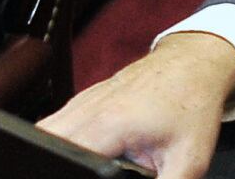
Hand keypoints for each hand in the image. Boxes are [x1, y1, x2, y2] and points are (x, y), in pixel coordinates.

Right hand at [37, 32, 234, 178]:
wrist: (191, 66)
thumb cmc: (190, 106)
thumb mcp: (188, 161)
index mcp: (108, 125)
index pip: (64, 157)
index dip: (67, 172)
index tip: (77, 175)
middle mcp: (86, 110)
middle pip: (43, 141)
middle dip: (52, 164)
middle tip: (73, 171)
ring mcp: (81, 101)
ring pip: (44, 130)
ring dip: (53, 151)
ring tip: (74, 167)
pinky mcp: (84, 100)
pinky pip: (56, 122)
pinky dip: (58, 140)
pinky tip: (78, 153)